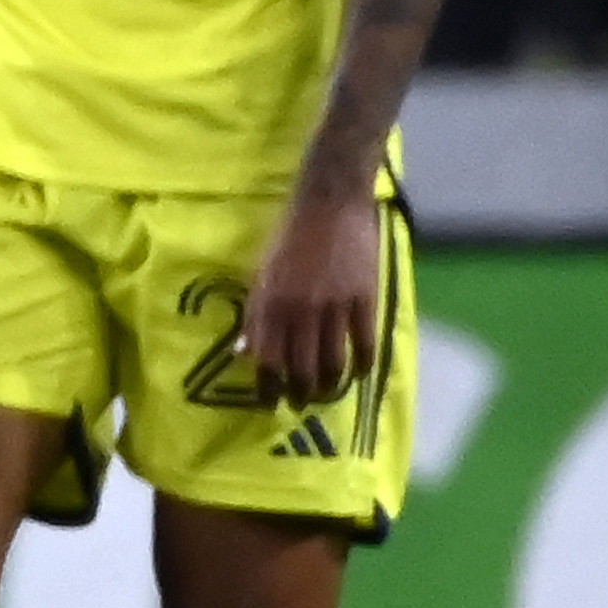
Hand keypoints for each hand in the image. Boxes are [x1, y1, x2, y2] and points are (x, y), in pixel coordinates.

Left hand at [241, 180, 381, 408]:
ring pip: (333, 362)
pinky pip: (364, 344)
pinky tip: (357, 375)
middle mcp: (301, 310)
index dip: (268, 386)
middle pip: (301, 367)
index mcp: (271, 302)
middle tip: (300, 403)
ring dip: (329, 386)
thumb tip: (242, 353)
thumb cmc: (288, 236)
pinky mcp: (365, 300)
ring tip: (326, 396)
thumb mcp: (261, 273)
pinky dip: (361, 366)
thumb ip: (254, 314)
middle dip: (299, 393)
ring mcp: (335, 306)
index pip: (267, 358)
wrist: (329, 204)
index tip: (270, 403)